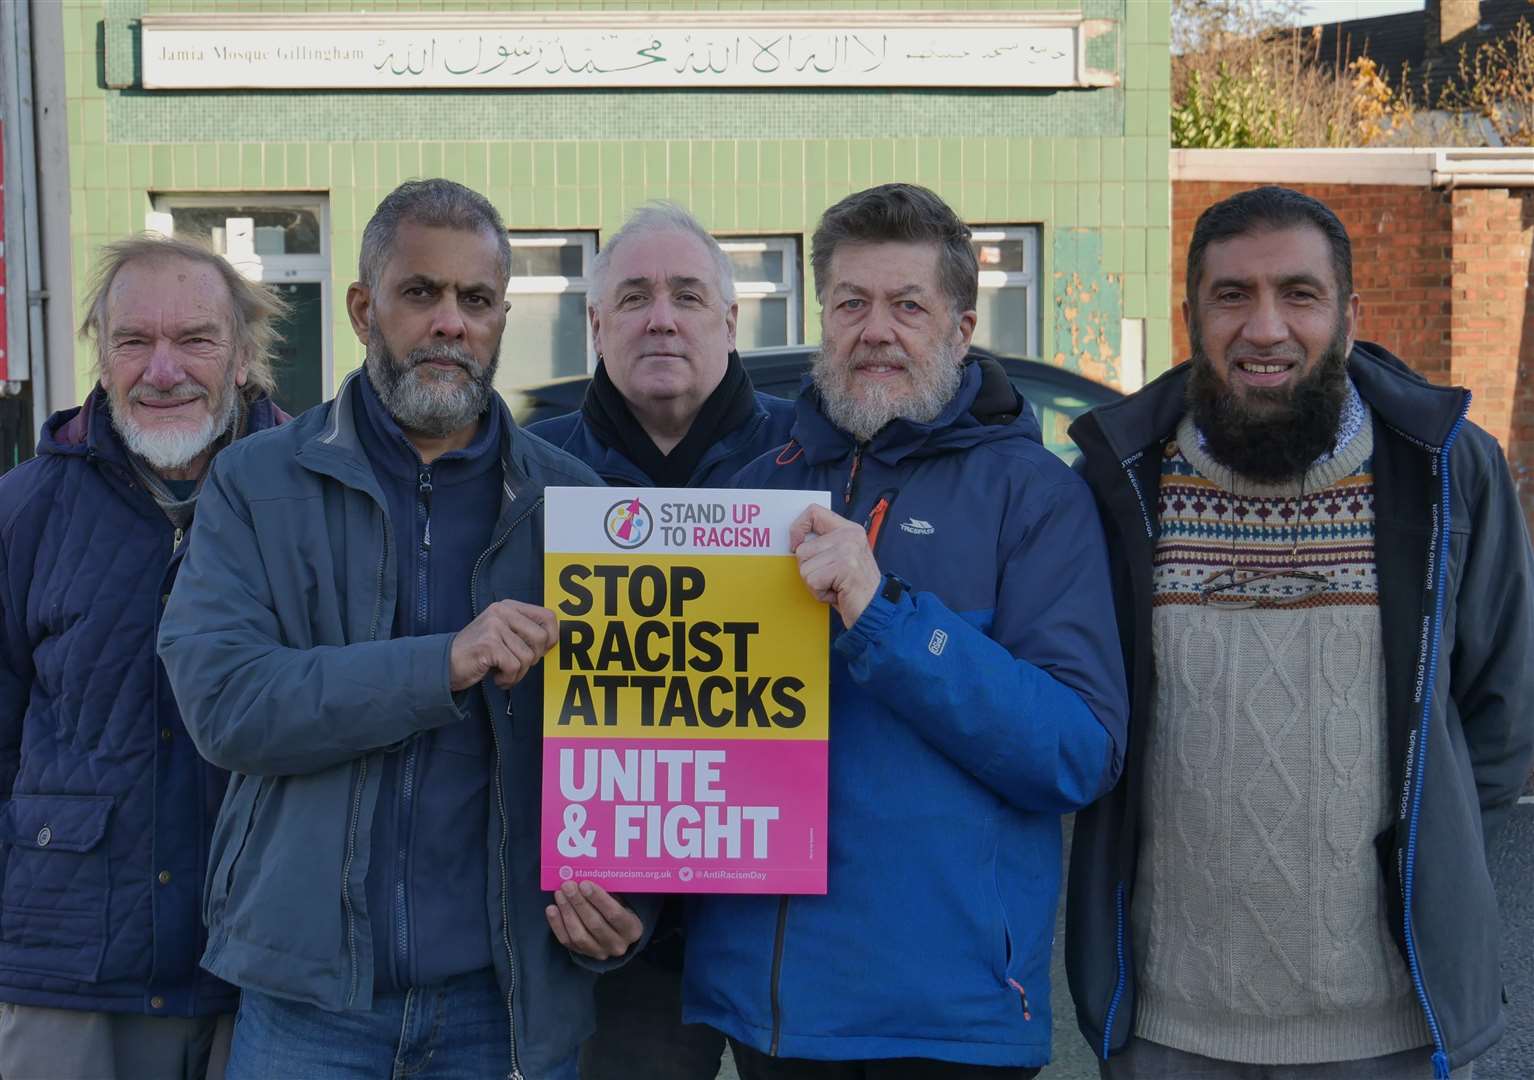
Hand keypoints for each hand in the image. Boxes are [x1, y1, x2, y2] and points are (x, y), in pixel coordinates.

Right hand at [448, 600, 556, 690]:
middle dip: (532, 659)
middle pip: (541, 638)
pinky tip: (497, 677)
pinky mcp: (488, 644)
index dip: (551, 638)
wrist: (445, 663)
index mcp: (509, 606)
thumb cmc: (479, 652)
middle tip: (515, 665)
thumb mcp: (503, 633)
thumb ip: (524, 631)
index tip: (539, 652)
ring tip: (503, 672)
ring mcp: (494, 626)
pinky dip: (508, 679)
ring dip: (518, 673)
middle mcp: (502, 611)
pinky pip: (514, 667)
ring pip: (527, 656)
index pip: (548, 617)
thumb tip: (553, 640)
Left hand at [545, 881, 643, 959]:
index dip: (598, 899)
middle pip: (595, 924)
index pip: (615, 914)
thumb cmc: (618, 910)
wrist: (615, 934)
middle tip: (568, 885)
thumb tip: (584, 880)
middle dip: (579, 903)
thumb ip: (607, 893)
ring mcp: (599, 953)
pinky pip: (567, 941)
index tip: (584, 884)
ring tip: (559, 894)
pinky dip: (557, 924)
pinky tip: (552, 908)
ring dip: (567, 912)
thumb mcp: (621, 901)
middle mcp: (617, 945)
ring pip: (579, 935)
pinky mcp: (583, 955)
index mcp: (632, 929)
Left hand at [789, 503, 881, 628]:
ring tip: (835, 586)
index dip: (798, 527)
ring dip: (815, 584)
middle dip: (810, 570)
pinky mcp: (844, 566)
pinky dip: (820, 593)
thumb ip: (824, 545)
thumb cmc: (853, 588)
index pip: (813, 512)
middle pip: (802, 549)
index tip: (796, 544)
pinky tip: (837, 593)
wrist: (875, 609)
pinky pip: (812, 581)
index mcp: (849, 529)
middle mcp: (849, 535)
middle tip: (830, 579)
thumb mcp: (841, 558)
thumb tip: (795, 542)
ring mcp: (848, 550)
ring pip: (804, 567)